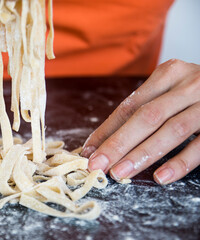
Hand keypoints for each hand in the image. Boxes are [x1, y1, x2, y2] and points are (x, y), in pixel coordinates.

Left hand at [82, 59, 199, 184]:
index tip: (89, 149)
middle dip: (118, 143)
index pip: (130, 105)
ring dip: (142, 154)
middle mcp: (189, 84)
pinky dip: (180, 162)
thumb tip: (104, 139)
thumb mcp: (171, 90)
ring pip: (171, 131)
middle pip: (146, 117)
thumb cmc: (196, 92)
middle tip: (97, 164)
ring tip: (119, 173)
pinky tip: (160, 177)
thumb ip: (144, 108)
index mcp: (169, 74)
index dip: (107, 129)